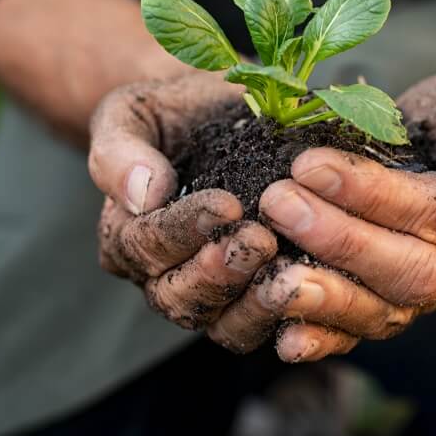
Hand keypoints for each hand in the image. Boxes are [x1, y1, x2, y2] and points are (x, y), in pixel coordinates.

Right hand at [88, 74, 277, 328]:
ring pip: (221, 322)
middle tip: (260, 241)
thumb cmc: (170, 112)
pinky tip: (315, 292)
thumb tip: (144, 194)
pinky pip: (261, 323)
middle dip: (220, 272)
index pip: (146, 244)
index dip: (184, 229)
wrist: (214, 114)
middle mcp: (161, 272)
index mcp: (127, 233)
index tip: (226, 205)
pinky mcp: (250, 295)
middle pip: (179, 295)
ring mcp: (208, 289)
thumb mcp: (132, 114)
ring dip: (254, 304)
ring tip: (288, 274)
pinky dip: (286, 316)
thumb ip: (121, 151)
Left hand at [207, 75, 435, 360]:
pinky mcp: (389, 301)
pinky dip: (325, 338)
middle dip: (336, 240)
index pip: (427, 213)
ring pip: (382, 310)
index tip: (308, 164)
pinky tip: (286, 340)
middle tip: (278, 202)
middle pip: (403, 270)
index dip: (367, 193)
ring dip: (325, 296)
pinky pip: (362, 331)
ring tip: (271, 274)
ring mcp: (424, 292)